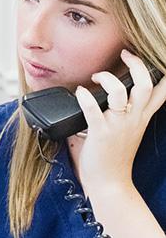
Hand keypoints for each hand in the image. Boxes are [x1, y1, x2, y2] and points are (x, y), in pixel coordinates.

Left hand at [74, 49, 165, 195]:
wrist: (110, 183)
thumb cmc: (113, 157)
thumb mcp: (127, 131)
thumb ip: (124, 114)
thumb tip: (107, 96)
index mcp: (141, 117)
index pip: (161, 91)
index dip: (163, 74)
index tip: (157, 58)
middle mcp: (133, 118)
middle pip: (144, 84)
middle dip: (137, 64)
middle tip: (125, 54)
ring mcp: (118, 125)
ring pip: (120, 93)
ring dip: (107, 79)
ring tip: (96, 76)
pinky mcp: (100, 133)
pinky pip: (93, 110)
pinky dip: (85, 98)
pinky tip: (80, 92)